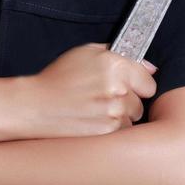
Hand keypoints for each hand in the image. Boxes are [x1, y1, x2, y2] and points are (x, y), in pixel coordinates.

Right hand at [18, 42, 158, 138]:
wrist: (36, 105)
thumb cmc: (57, 78)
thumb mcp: (83, 54)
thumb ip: (116, 54)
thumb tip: (147, 66)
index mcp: (114, 64)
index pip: (148, 82)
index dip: (136, 84)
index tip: (125, 85)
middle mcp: (118, 87)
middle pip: (141, 101)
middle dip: (127, 100)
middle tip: (102, 97)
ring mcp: (114, 111)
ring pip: (132, 117)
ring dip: (119, 115)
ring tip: (95, 108)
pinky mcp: (108, 129)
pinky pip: (122, 131)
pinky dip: (110, 127)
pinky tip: (92, 119)